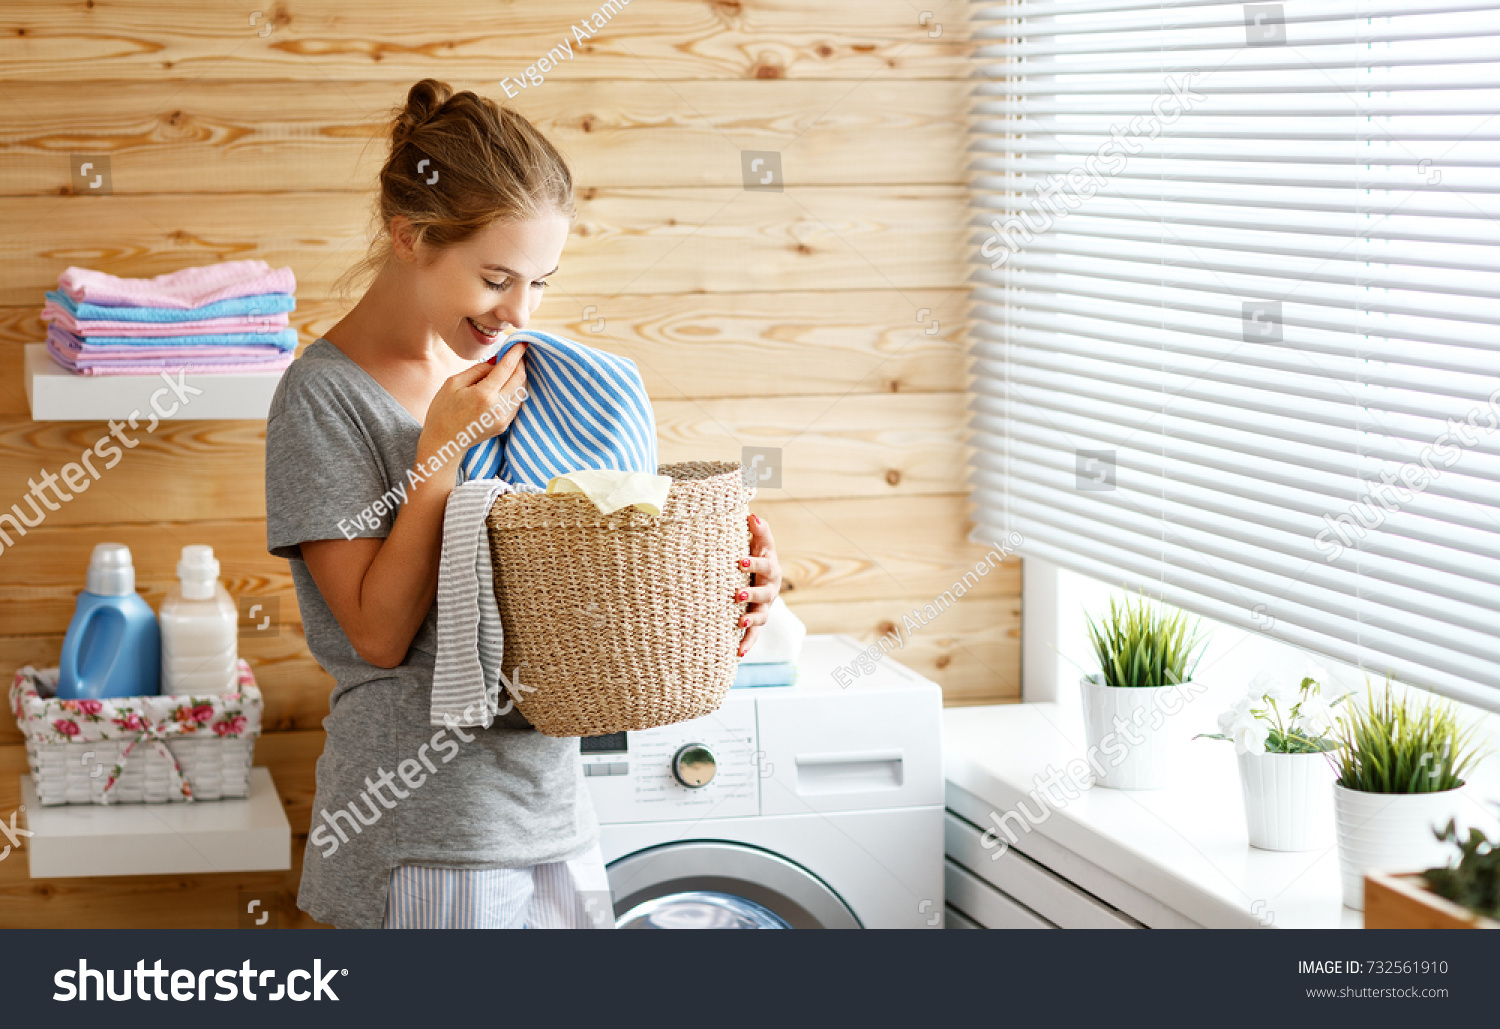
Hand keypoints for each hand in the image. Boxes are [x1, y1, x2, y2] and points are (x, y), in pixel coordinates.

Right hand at [419, 342, 527, 460]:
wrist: (443, 443)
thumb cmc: (443, 411)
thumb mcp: (453, 383)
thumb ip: (477, 370)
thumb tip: (495, 362)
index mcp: (484, 395)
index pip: (507, 368)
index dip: (516, 353)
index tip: (522, 343)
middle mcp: (498, 408)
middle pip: (519, 379)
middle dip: (521, 363)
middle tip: (518, 353)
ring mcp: (503, 418)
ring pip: (521, 392)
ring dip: (520, 377)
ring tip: (514, 366)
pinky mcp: (504, 425)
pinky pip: (516, 403)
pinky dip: (516, 390)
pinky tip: (510, 383)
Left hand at [734, 513, 781, 657]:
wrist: (761, 575)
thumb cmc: (757, 555)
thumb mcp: (759, 542)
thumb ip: (758, 530)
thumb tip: (752, 515)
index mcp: (770, 568)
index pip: (764, 564)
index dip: (754, 563)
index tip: (739, 561)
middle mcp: (770, 589)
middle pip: (765, 593)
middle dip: (752, 594)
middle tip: (737, 595)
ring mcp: (765, 607)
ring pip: (761, 616)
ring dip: (751, 621)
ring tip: (740, 623)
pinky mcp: (757, 621)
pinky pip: (754, 634)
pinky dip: (748, 644)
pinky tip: (738, 654)